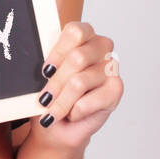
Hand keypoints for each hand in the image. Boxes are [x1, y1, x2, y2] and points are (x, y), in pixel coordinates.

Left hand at [29, 21, 122, 148]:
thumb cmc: (51, 96)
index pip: (75, 32)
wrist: (59, 126)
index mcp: (82, 36)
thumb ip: (48, 66)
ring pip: (79, 82)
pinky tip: (73, 114)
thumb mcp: (43, 77)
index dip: (58, 52)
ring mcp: (110, 67)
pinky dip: (75, 111)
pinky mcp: (116, 89)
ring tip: (53, 112)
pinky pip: (89, 101)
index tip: (45, 71)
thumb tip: (45, 69)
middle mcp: (100, 47)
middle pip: (77, 58)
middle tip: (44, 99)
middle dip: (56, 83)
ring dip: (62, 102)